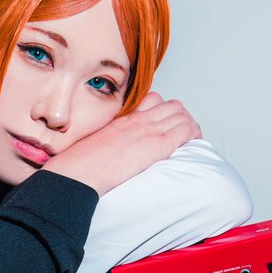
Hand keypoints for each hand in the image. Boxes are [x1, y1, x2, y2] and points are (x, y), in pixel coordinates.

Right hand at [42, 92, 201, 196]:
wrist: (77, 172)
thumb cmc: (78, 164)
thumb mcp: (93, 143)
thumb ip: (106, 141)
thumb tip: (106, 153)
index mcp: (123, 118)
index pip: (153, 100)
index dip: (164, 111)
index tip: (166, 124)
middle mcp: (138, 119)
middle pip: (172, 106)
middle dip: (181, 118)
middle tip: (182, 133)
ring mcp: (148, 130)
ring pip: (183, 116)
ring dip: (190, 126)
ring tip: (190, 141)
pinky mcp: (156, 146)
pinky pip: (186, 131)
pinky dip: (194, 135)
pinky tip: (194, 144)